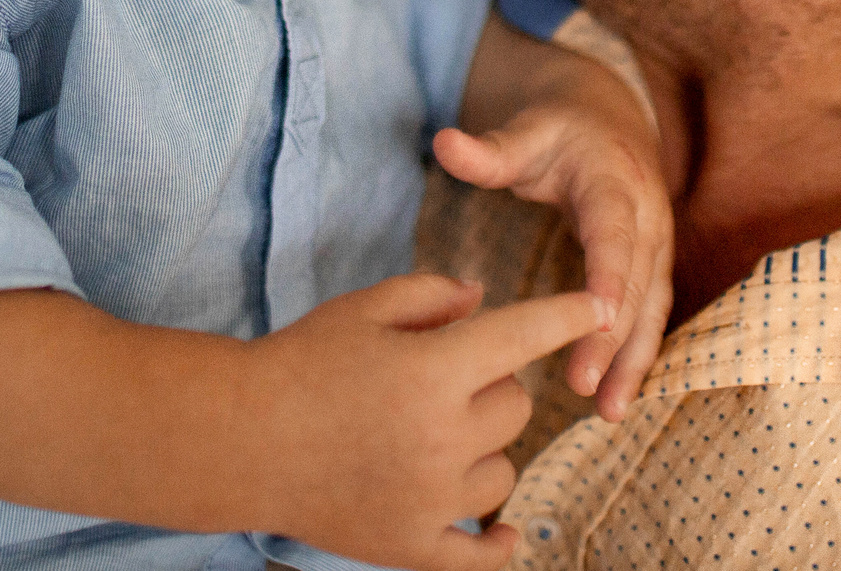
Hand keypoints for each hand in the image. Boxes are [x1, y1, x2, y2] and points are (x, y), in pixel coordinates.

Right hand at [241, 273, 608, 570]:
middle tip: (447, 378)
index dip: (568, 316)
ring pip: (505, 469)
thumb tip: (484, 298)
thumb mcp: (362, 309)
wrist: (239, 440)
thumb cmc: (300, 362)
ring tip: (434, 435)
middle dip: (496, 384)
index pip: (524, 337)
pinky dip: (499, 543)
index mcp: (432, 370)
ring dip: (486, 448)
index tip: (600, 307)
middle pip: (517, 405)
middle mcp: (442, 437)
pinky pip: (481, 553)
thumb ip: (431, 296)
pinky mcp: (413, 545)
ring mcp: (431, 498)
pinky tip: (507, 535)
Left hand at [434, 100, 673, 421]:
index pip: (614, 233)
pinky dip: (634, 359)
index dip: (609, 274)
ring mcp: (656, 245)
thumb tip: (444, 143)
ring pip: (650, 309)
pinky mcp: (653, 268)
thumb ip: (489, 150)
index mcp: (615, 183)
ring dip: (631, 361)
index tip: (599, 315)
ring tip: (607, 412)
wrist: (608, 119)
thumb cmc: (559, 130)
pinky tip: (615, 402)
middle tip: (582, 385)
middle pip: (635, 283)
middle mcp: (646, 216)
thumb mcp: (526, 133)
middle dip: (612, 337)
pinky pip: (649, 317)